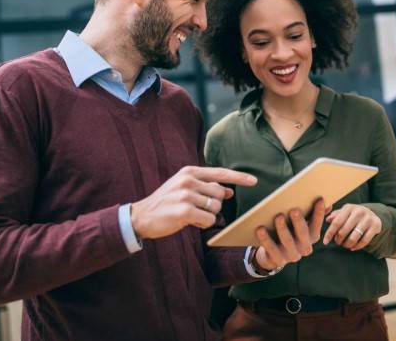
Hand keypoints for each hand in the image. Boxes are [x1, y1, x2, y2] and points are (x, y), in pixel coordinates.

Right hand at [131, 166, 256, 239]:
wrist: (142, 216)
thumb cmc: (166, 203)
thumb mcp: (185, 189)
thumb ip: (206, 188)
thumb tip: (228, 190)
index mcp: (189, 172)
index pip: (220, 173)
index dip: (238, 177)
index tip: (254, 180)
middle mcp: (188, 180)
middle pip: (219, 194)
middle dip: (214, 205)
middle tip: (197, 209)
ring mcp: (186, 195)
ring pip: (215, 207)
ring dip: (207, 215)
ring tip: (190, 215)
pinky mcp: (185, 211)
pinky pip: (209, 219)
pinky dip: (203, 223)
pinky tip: (190, 222)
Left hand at [254, 198, 329, 270]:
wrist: (274, 254)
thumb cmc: (290, 232)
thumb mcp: (301, 224)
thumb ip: (312, 214)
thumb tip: (326, 201)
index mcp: (312, 237)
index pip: (317, 224)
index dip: (319, 213)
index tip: (319, 199)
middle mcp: (304, 247)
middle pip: (303, 233)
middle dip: (299, 221)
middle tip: (294, 210)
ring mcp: (292, 255)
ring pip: (287, 241)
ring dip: (283, 228)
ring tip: (278, 216)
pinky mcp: (278, 260)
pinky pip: (271, 249)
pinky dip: (265, 239)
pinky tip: (260, 229)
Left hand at [322, 204, 381, 250]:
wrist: (372, 214)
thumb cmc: (352, 215)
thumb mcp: (344, 213)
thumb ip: (335, 216)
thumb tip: (327, 220)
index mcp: (348, 207)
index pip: (336, 222)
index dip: (329, 233)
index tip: (325, 242)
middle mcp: (359, 211)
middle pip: (343, 231)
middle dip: (338, 240)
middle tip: (338, 242)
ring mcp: (368, 218)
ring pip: (354, 237)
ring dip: (347, 244)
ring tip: (345, 245)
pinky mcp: (376, 225)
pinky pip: (364, 241)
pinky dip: (357, 246)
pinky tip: (353, 247)